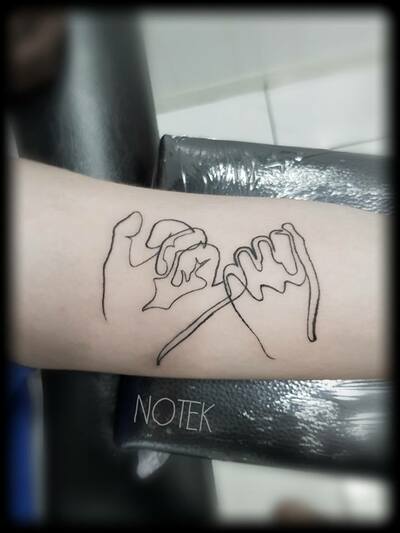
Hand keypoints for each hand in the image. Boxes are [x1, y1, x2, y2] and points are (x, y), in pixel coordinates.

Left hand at [102, 211, 226, 363]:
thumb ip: (122, 236)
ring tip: (172, 282)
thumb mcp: (114, 264)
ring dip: (186, 257)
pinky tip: (184, 284)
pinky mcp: (204, 288)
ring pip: (204, 245)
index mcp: (157, 253)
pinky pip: (213, 261)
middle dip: (175, 244)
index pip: (171, 227)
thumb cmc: (118, 301)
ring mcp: (191, 273)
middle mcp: (176, 260)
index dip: (164, 230)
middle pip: (191, 232)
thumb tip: (138, 215)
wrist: (128, 330)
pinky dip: (201, 266)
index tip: (148, 246)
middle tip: (159, 270)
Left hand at [222, 222, 319, 358]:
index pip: (278, 236)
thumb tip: (285, 224)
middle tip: (265, 263)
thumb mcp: (308, 280)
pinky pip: (229, 272)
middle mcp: (274, 276)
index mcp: (294, 270)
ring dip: (246, 259)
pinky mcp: (238, 297)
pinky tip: (242, 283)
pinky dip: (234, 274)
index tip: (278, 251)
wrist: (284, 343)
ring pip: (241, 254)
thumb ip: (299, 249)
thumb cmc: (300, 309)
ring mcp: (254, 286)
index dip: (277, 240)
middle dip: (261, 249)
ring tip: (252, 271)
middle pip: (258, 243)